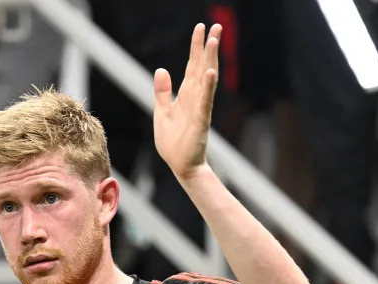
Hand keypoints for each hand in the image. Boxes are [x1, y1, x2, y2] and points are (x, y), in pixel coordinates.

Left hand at [154, 23, 220, 180]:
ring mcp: (199, 108)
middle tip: (216, 25)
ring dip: (210, 60)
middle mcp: (195, 98)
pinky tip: (210, 73)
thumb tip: (161, 69)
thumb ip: (162, 91)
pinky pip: (205, 101)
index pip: (192, 66)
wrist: (181, 165)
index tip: (201, 28)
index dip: (196, 47)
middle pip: (202, 66)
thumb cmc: (173, 141)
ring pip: (206, 79)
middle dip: (208, 47)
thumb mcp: (162, 112)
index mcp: (186, 95)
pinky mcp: (200, 120)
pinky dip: (207, 87)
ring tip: (214, 41)